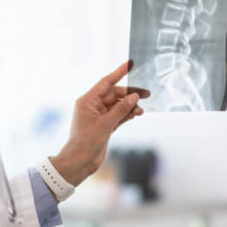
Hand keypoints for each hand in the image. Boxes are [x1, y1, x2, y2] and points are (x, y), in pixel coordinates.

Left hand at [51, 61, 148, 185]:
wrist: (79, 162)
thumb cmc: (86, 142)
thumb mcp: (105, 124)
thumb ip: (121, 109)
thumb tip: (134, 96)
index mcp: (87, 100)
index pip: (106, 82)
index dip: (119, 72)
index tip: (130, 64)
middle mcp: (92, 106)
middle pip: (114, 94)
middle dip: (129, 94)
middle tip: (146, 94)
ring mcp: (98, 116)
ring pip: (117, 106)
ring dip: (129, 106)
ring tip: (141, 110)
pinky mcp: (103, 126)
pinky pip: (117, 116)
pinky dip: (126, 114)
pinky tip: (136, 114)